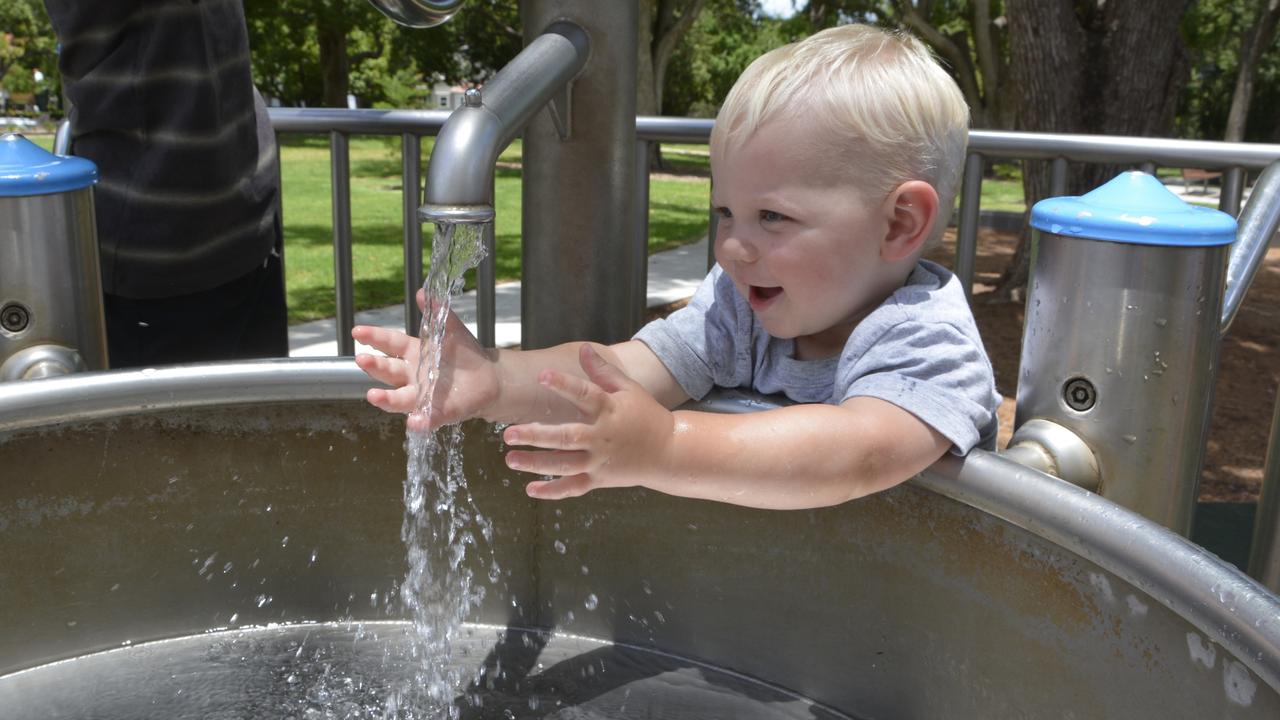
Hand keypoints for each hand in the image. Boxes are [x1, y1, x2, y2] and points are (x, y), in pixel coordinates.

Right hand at [352, 290, 499, 430]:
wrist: (489, 379)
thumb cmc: (465, 354)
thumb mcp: (451, 330)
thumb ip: (437, 313)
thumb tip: (423, 292)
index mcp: (413, 353)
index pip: (389, 344)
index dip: (373, 337)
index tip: (357, 332)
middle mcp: (412, 376)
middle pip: (388, 371)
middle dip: (374, 366)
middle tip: (362, 360)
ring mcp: (423, 396)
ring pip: (400, 399)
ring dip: (386, 399)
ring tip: (373, 395)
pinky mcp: (439, 412)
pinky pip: (428, 418)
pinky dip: (420, 421)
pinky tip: (414, 422)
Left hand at [502, 344, 674, 499]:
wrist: (669, 452)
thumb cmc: (646, 415)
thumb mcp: (629, 390)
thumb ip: (603, 371)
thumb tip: (583, 349)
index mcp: (609, 411)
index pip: (585, 395)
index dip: (564, 385)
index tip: (542, 375)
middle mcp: (602, 438)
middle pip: (566, 438)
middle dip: (536, 436)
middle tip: (508, 434)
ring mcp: (600, 462)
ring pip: (565, 466)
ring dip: (536, 464)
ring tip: (511, 459)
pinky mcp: (600, 479)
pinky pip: (573, 488)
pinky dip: (553, 491)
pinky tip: (530, 490)